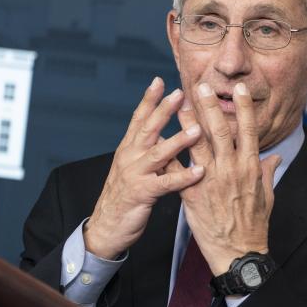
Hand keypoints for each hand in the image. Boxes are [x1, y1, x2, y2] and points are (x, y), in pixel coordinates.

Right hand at [84, 77, 204, 259]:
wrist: (107, 226)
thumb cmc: (125, 196)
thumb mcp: (134, 167)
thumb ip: (148, 150)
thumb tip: (163, 132)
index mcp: (128, 149)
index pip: (138, 118)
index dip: (148, 99)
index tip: (159, 80)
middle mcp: (129, 157)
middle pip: (148, 128)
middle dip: (164, 110)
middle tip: (181, 93)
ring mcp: (134, 174)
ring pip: (158, 153)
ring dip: (178, 141)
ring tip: (197, 129)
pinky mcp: (142, 194)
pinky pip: (166, 184)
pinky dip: (183, 177)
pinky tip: (200, 171)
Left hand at [170, 82, 281, 274]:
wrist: (238, 253)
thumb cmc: (254, 225)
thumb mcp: (267, 196)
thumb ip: (267, 173)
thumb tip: (274, 158)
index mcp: (250, 168)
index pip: (248, 131)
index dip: (243, 108)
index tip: (239, 89)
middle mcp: (231, 170)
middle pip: (221, 131)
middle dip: (211, 106)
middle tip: (201, 85)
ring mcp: (211, 181)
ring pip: (198, 145)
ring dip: (187, 122)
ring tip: (178, 103)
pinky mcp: (193, 195)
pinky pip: (179, 169)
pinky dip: (171, 153)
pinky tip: (161, 138)